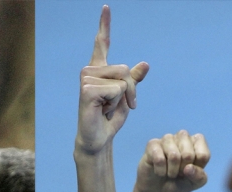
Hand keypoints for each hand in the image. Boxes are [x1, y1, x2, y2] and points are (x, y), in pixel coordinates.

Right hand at [75, 5, 148, 154]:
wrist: (98, 138)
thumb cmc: (110, 117)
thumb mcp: (126, 96)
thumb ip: (134, 80)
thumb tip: (145, 64)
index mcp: (99, 69)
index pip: (102, 43)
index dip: (104, 25)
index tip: (106, 7)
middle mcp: (90, 71)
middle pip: (125, 69)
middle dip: (130, 89)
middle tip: (118, 105)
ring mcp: (86, 79)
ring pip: (122, 80)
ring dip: (122, 98)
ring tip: (107, 108)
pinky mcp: (86, 90)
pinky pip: (117, 90)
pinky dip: (115, 103)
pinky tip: (102, 110)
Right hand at [135, 131, 209, 191]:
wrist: (158, 189)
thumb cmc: (179, 181)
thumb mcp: (194, 183)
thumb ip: (199, 177)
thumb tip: (188, 168)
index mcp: (197, 142)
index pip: (203, 155)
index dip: (196, 169)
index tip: (190, 171)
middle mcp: (183, 136)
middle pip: (188, 155)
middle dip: (182, 170)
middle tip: (178, 172)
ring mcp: (167, 138)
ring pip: (173, 156)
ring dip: (171, 171)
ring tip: (169, 172)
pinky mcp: (152, 144)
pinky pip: (159, 159)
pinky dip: (160, 171)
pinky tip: (159, 171)